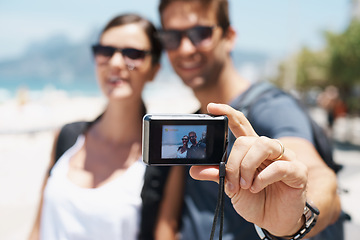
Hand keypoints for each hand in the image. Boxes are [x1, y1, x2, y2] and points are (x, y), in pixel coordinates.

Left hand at [190, 103, 307, 235]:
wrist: (273, 221)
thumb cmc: (254, 200)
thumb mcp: (231, 187)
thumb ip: (217, 175)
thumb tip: (194, 170)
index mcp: (252, 150)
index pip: (241, 124)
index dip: (227, 113)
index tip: (211, 107)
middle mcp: (269, 149)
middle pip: (247, 140)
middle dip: (233, 163)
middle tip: (231, 184)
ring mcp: (286, 158)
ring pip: (262, 146)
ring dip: (247, 167)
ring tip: (245, 186)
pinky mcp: (298, 171)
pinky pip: (280, 166)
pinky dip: (263, 177)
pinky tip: (257, 187)